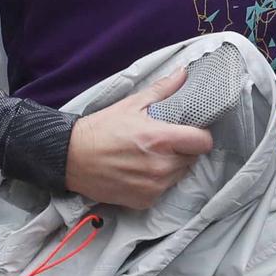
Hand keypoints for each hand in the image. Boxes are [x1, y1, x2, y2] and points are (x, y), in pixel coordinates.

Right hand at [64, 69, 215, 207]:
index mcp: (161, 139)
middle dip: (183, 150)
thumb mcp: (132, 105)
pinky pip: (163, 190)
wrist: (71, 157)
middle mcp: (161, 166)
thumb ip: (162, 90)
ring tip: (150, 157)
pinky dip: (157, 182)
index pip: (203, 142)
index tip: (190, 132)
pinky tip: (140, 172)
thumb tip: (183, 73)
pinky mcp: (145, 201)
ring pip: (179, 176)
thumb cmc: (102, 129)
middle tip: (164, 143)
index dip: (199, 135)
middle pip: (192, 159)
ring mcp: (154, 187)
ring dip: (171, 167)